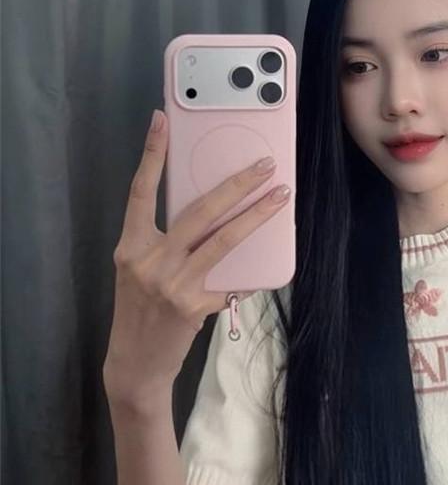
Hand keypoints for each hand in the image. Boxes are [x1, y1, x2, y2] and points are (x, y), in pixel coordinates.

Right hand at [103, 109, 291, 404]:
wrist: (134, 363)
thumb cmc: (140, 313)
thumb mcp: (141, 272)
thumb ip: (166, 244)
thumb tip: (211, 216)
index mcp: (131, 246)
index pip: (140, 192)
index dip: (152, 155)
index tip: (162, 121)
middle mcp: (149, 260)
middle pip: (198, 211)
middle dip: (235, 184)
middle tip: (263, 163)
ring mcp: (172, 283)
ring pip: (223, 240)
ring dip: (257, 216)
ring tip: (280, 196)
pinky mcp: (193, 306)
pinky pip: (231, 282)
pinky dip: (249, 275)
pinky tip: (268, 269)